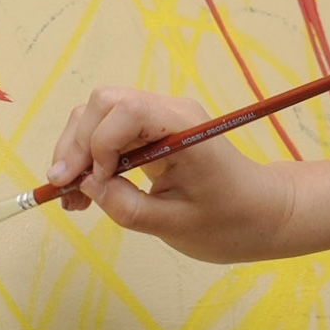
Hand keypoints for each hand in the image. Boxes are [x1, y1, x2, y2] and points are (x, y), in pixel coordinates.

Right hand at [44, 87, 303, 264]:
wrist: (264, 214)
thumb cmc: (230, 222)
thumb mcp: (174, 225)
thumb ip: (127, 206)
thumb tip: (86, 187)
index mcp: (183, 126)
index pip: (125, 110)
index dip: (98, 144)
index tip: (96, 184)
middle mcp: (169, 111)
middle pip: (104, 104)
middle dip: (77, 145)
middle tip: (66, 191)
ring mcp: (160, 118)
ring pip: (100, 114)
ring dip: (78, 150)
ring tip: (71, 197)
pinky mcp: (152, 132)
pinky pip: (110, 130)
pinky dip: (90, 155)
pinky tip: (84, 190)